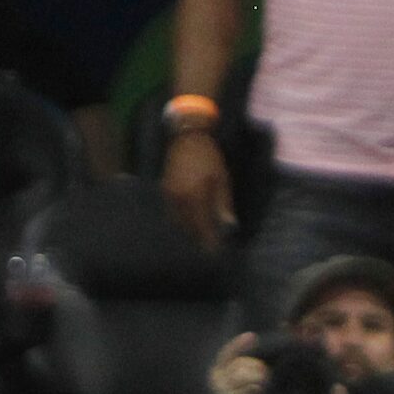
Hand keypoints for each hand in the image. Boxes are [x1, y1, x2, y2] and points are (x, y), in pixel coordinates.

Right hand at [162, 129, 234, 248]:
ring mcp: (168, 197)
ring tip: (201, 240)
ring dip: (189, 233)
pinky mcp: (164, 192)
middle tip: (209, 250)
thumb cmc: (209, 158)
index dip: (209, 242)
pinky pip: (172, 214)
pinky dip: (181, 222)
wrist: (187, 139)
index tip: (216, 254)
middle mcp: (178, 200)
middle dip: (199, 240)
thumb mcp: (222, 179)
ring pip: (178, 223)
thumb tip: (229, 226)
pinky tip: (190, 224)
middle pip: (188, 229)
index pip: (202, 228)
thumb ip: (223, 204)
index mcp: (195, 197)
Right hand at [207, 331, 264, 393]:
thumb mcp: (238, 386)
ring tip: (257, 392)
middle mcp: (215, 379)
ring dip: (259, 381)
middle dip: (258, 370)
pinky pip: (251, 387)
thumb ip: (243, 372)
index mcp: (216, 373)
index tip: (252, 336)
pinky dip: (256, 391)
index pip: (227, 354)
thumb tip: (258, 360)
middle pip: (245, 364)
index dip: (239, 345)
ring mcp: (221, 388)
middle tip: (263, 380)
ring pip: (250, 374)